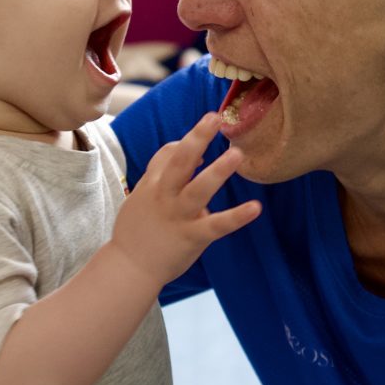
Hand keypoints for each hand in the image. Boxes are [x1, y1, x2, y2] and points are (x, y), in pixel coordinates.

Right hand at [110, 113, 261, 287]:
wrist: (129, 267)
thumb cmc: (138, 229)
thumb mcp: (143, 195)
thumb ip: (163, 171)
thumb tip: (193, 152)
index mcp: (153, 184)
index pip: (169, 154)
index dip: (189, 142)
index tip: (206, 139)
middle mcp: (165, 196)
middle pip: (180, 161)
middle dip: (197, 137)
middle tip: (215, 117)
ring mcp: (178, 216)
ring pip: (198, 189)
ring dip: (218, 172)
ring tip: (237, 154)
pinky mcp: (192, 237)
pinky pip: (217, 225)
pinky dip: (237, 217)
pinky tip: (255, 207)